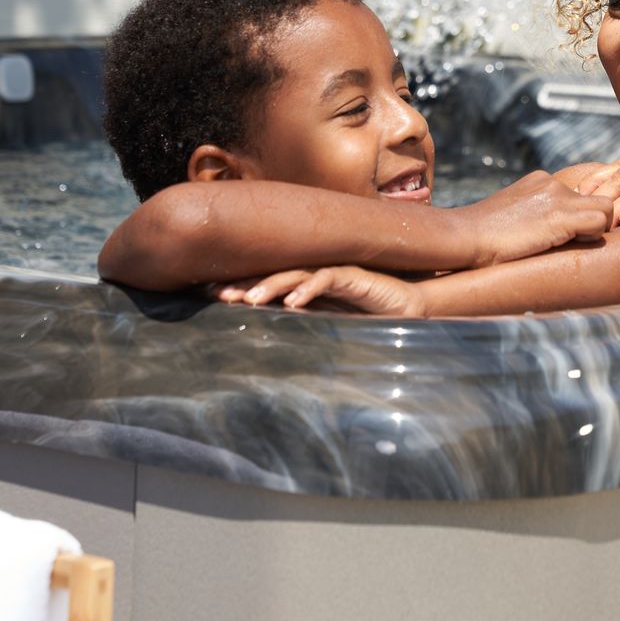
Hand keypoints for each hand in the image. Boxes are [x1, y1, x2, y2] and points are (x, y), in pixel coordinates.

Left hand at [209, 266, 429, 316]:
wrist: (410, 311)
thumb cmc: (367, 319)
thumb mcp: (326, 326)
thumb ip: (300, 328)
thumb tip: (265, 347)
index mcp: (305, 286)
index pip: (266, 283)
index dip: (239, 286)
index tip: (209, 295)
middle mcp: (315, 276)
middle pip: (273, 275)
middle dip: (244, 284)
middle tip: (218, 294)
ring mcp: (334, 273)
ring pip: (295, 274)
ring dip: (270, 286)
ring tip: (248, 300)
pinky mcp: (355, 276)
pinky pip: (327, 279)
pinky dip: (309, 289)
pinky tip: (293, 303)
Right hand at [456, 170, 612, 264]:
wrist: (465, 236)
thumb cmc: (481, 238)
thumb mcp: (511, 216)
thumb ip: (533, 216)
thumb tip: (547, 233)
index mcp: (539, 182)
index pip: (579, 195)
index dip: (580, 217)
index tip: (569, 236)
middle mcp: (551, 183)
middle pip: (597, 199)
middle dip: (593, 222)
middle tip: (575, 243)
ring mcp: (558, 197)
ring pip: (606, 208)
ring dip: (595, 230)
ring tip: (570, 246)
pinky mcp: (562, 215)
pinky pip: (601, 222)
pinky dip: (592, 238)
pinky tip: (566, 248)